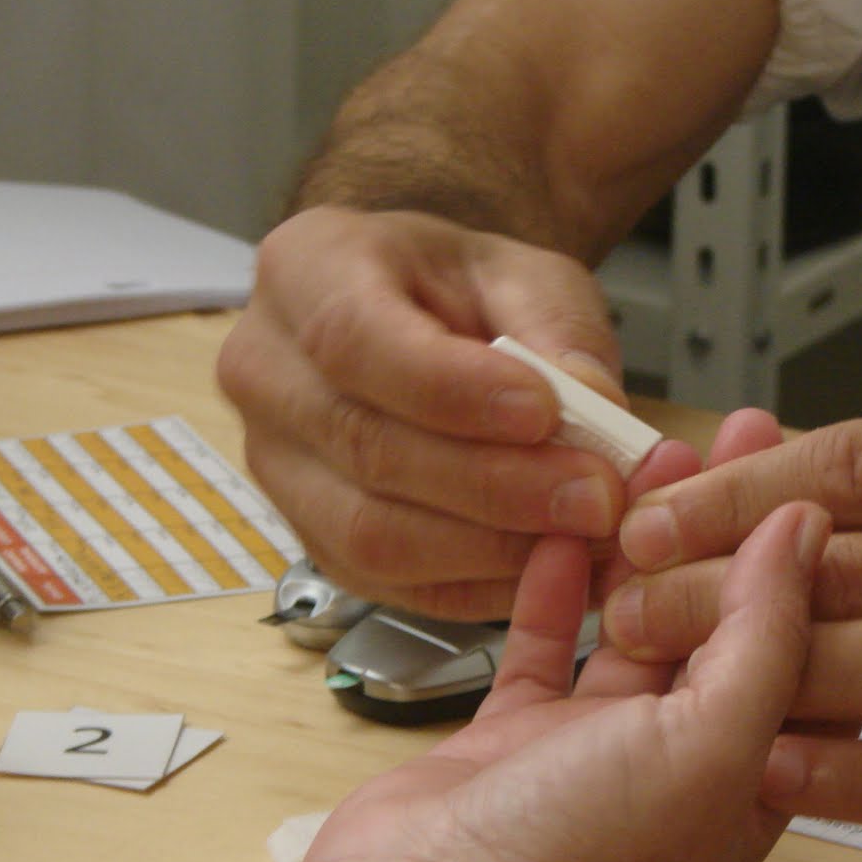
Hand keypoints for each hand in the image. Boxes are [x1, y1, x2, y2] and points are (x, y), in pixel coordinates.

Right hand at [217, 205, 698, 618]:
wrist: (424, 319)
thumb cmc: (463, 289)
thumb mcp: (525, 274)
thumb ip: (559, 332)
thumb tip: (595, 410)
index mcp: (303, 274)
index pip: (355, 341)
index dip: (452, 390)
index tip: (544, 412)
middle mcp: (266, 374)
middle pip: (366, 451)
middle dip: (495, 486)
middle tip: (594, 494)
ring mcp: (277, 467)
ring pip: (370, 536)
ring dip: (491, 547)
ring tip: (581, 532)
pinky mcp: (313, 539)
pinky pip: (390, 587)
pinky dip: (479, 585)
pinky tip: (546, 565)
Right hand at [299, 497, 829, 861]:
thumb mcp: (710, 743)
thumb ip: (766, 635)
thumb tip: (805, 535)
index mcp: (752, 785)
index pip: (807, 656)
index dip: (814, 565)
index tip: (814, 477)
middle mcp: (681, 767)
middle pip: (723, 626)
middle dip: (734, 533)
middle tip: (741, 437)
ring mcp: (595, 750)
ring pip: (636, 623)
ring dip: (649, 546)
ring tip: (661, 455)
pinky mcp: (518, 735)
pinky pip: (548, 642)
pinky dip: (557, 584)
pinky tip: (567, 524)